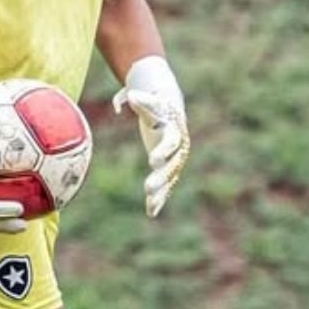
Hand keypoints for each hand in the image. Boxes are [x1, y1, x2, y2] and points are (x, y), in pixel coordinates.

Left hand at [113, 60, 189, 216]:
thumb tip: (130, 97)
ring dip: (160, 192)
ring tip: (150, 205)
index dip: (163, 152)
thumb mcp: (149, 101)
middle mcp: (178, 147)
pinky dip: (158, 198)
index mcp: (174, 130)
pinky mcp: (168, 168)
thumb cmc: (155, 104)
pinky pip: (166, 186)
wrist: (169, 109)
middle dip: (161, 177)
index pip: (171, 142)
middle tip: (148, 187)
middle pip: (172, 165)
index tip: (152, 161)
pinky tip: (151, 212)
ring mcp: (174, 160)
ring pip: (169, 179)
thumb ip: (141, 101)